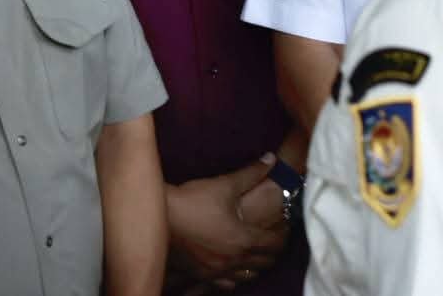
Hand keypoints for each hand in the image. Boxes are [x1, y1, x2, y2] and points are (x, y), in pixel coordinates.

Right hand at [165, 154, 287, 287]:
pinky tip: (230, 268)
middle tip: (274, 241)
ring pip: (246, 276)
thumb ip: (251, 174)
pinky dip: (233, 277)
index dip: (283, 235)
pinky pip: (226, 283)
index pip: (273, 243)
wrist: (157, 217)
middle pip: (263, 262)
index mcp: (242, 239)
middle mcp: (233, 260)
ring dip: (254, 266)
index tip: (285, 228)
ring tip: (255, 255)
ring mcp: (216, 271)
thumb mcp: (224, 184)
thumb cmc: (192, 200)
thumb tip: (270, 160)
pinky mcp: (201, 275)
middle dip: (272, 252)